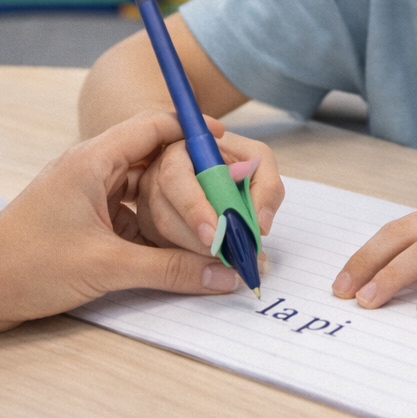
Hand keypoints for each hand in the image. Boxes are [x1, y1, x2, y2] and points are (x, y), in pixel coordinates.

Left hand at [0, 111, 245, 329]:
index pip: (154, 125)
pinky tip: (175, 254)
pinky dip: (152, 232)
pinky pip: (128, 218)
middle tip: (229, 195)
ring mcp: (83, 197)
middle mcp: (90, 170)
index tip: (230, 145)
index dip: (195, 130)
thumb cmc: (23, 265)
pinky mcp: (80, 224)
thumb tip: (223, 274)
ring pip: (142, 194)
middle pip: (154, 161)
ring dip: (173, 211)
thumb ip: (171, 270)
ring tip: (210, 227)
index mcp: (93, 160)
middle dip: (193, 179)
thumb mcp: (107, 267)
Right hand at [134, 131, 285, 254]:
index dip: (192, 208)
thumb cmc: (240, 164)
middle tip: (227, 257)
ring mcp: (148, 203)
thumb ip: (268, 187)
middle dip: (196, 241)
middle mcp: (156, 176)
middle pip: (164, 213)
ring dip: (194, 255)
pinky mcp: (150, 227)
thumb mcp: (260, 162)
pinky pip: (162, 250)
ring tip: (228, 263)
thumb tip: (260, 224)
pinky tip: (213, 265)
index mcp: (181, 152)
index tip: (215, 234)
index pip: (175, 178)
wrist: (231, 178)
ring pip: (162, 237)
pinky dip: (187, 262)